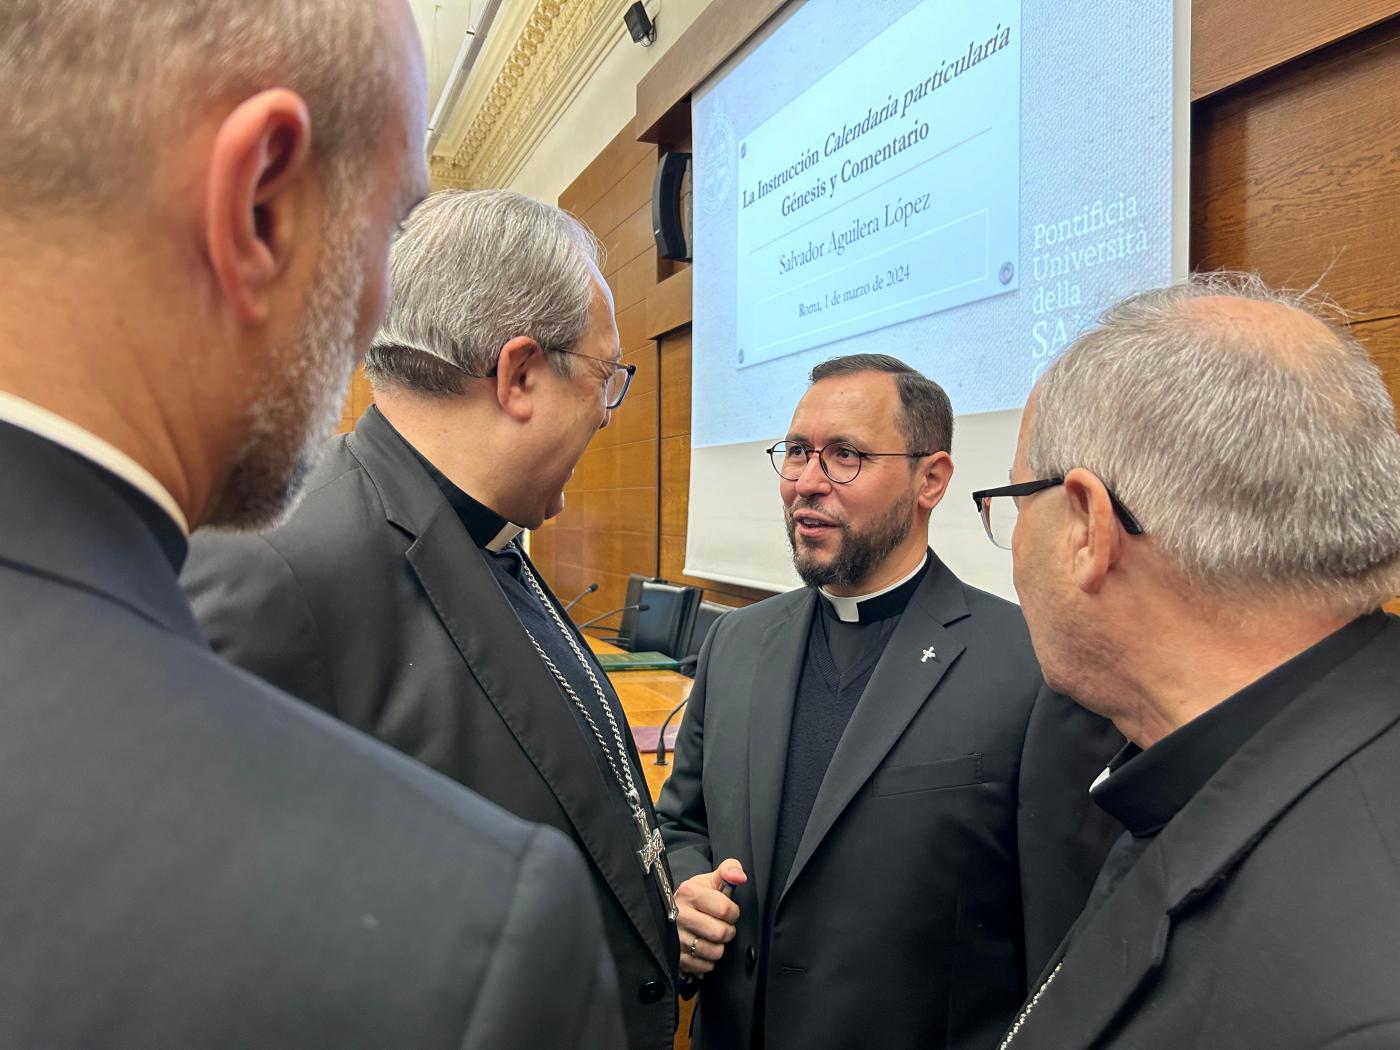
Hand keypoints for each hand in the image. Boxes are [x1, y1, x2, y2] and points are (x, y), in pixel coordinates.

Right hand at [675, 858, 745, 974]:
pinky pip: (705, 966)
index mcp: (689, 893)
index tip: (728, 911)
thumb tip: (740, 877)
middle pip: (720, 933)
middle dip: (727, 930)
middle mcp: (679, 915)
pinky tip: (703, 948)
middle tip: (721, 925)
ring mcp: (675, 938)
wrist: (668, 912)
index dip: (733, 912)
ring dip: (719, 946)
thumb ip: (730, 869)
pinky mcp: (675, 957)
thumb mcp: (710, 879)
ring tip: (711, 936)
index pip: (724, 909)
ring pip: (715, 952)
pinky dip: (709, 960)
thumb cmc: (694, 897)